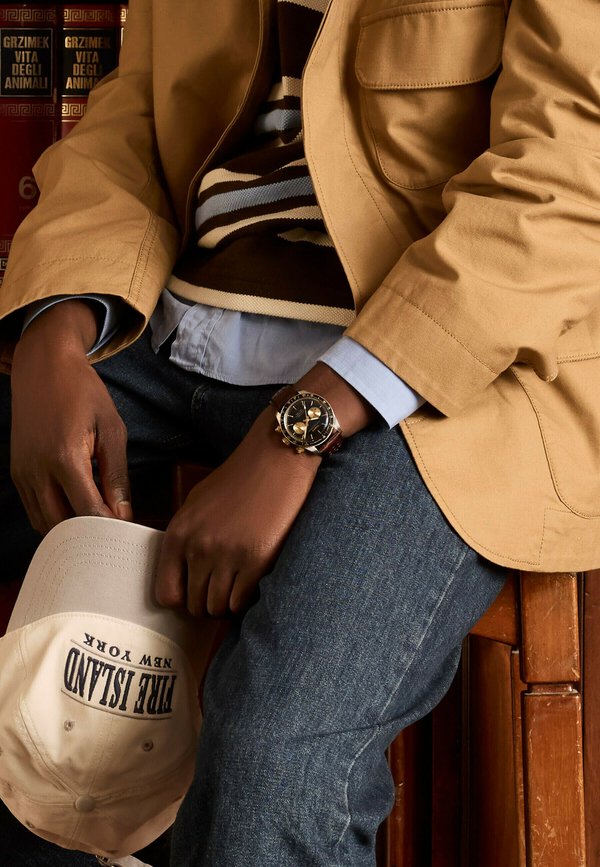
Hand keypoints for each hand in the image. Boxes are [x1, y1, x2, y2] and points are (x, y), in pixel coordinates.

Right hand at [10, 300, 131, 533]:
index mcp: (65, 458)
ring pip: (44, 523)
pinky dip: (54, 519)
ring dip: (70, 532)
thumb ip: (116, 475)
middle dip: (88, 537)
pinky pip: (34, 510)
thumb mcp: (112, 429)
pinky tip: (76, 515)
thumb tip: (123, 513)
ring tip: (97, 529)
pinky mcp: (17, 473)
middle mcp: (38, 470)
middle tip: (112, 537)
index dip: (108, 529)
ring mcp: (23, 473)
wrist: (43, 367)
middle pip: (62, 526)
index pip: (87, 511)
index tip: (125, 534)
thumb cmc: (83, 393)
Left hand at [155, 407, 321, 616]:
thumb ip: (184, 537)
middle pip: (194, 605)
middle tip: (221, 591)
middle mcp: (198, 548)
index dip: (181, 600)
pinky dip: (245, 600)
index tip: (195, 594)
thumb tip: (181, 575)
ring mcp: (227, 556)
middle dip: (207, 603)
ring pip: (218, 608)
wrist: (275, 461)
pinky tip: (251, 583)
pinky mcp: (256, 561)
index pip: (166, 593)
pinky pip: (242, 602)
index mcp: (178, 533)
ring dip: (227, 604)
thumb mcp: (196, 503)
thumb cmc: (237, 479)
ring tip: (237, 586)